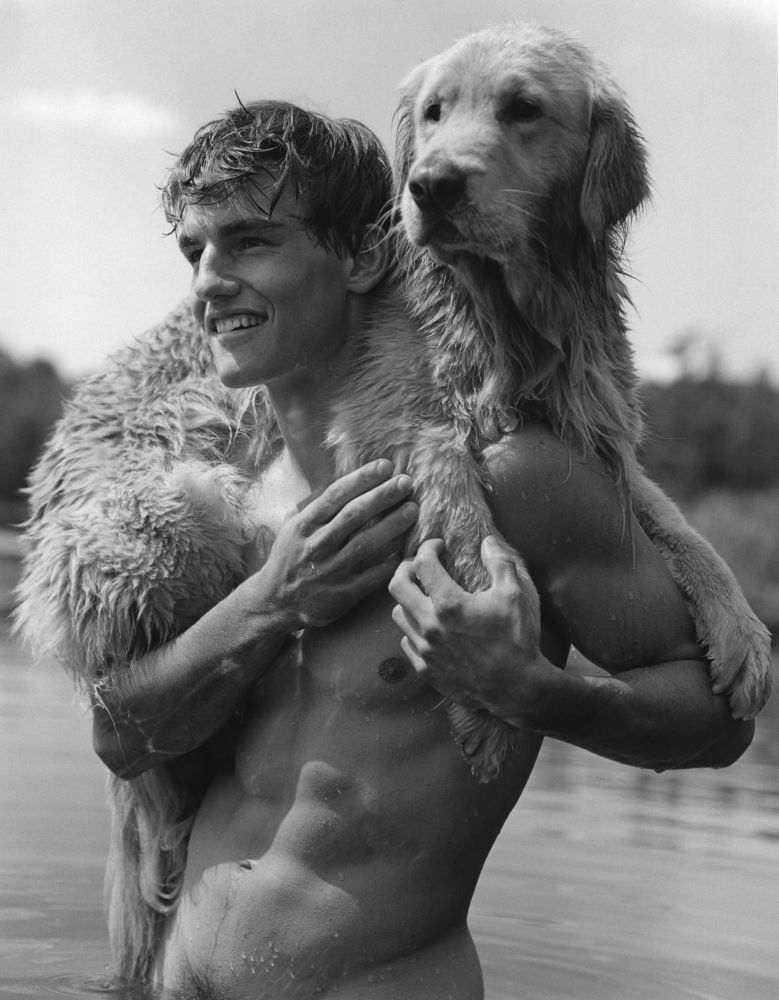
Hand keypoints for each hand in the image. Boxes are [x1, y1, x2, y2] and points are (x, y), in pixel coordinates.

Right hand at [257, 460, 417, 628]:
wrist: (275, 602)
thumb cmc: (290, 558)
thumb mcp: (293, 527)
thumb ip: (317, 506)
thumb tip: (346, 482)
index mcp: (304, 525)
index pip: (336, 495)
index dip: (362, 478)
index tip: (386, 466)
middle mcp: (316, 545)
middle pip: (354, 515)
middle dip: (382, 496)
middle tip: (406, 482)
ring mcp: (330, 571)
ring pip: (366, 544)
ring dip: (392, 525)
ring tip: (412, 509)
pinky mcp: (343, 595)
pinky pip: (372, 576)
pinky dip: (391, 562)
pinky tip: (408, 549)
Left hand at [388, 535, 541, 716]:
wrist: (517, 688)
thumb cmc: (517, 640)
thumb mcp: (515, 595)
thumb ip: (500, 563)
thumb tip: (487, 541)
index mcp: (449, 605)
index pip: (423, 564)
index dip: (428, 548)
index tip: (438, 546)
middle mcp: (430, 626)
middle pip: (397, 586)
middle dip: (406, 569)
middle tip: (420, 566)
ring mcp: (425, 650)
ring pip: (399, 615)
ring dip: (408, 600)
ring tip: (424, 597)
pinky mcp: (425, 670)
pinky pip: (406, 642)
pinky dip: (413, 630)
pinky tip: (430, 627)